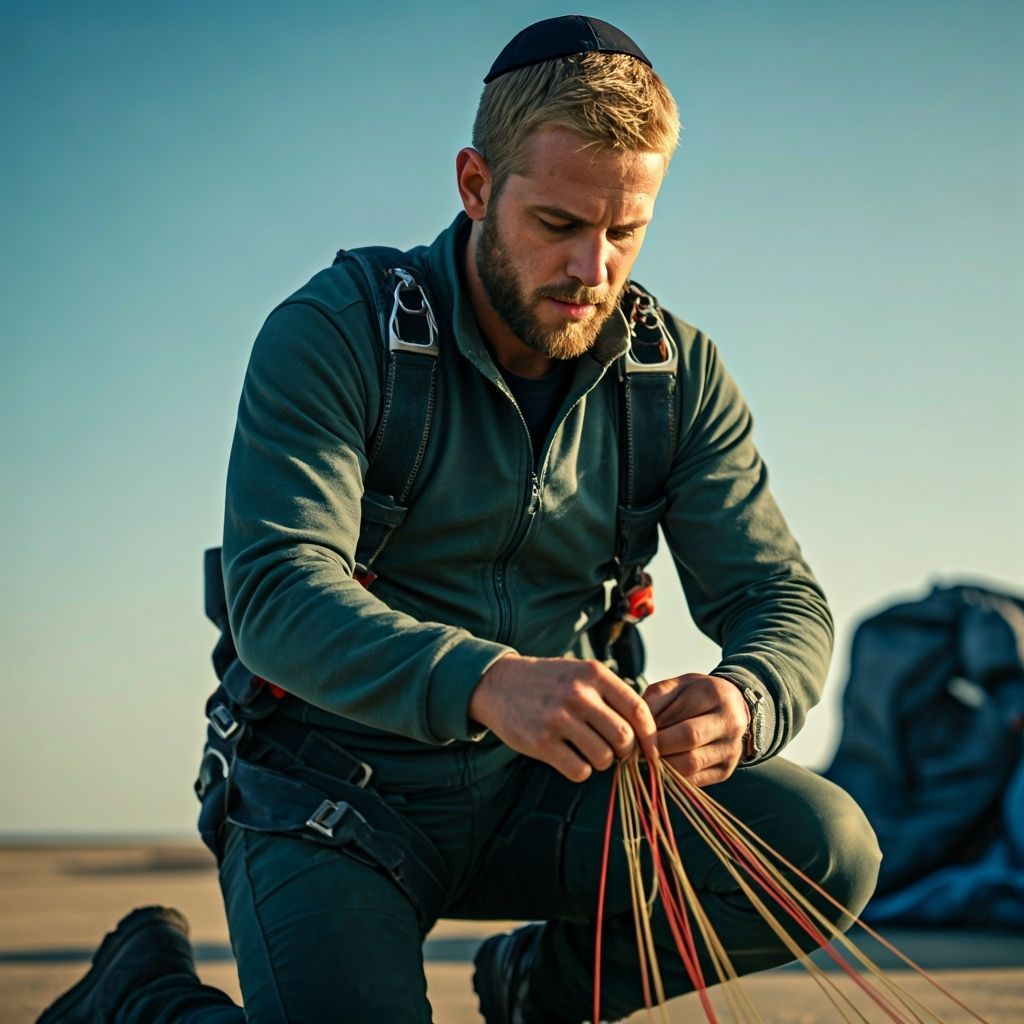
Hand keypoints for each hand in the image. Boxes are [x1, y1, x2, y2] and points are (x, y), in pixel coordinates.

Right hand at [469, 655, 657, 782]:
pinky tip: (570, 757)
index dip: (650, 735)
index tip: (651, 749)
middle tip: (616, 752)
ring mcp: (558, 718)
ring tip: (589, 751)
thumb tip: (647, 731)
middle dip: (626, 752)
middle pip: (624, 738)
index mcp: (593, 674)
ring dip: (602, 761)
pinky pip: (579, 770)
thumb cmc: (548, 682)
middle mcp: (578, 694)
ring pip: (604, 758)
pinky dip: (581, 770)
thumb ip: (611, 695)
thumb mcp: (580, 674)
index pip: (638, 709)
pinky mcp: (541, 742)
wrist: (498, 684)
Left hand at [643, 673, 749, 786]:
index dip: (651, 728)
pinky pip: (695, 781)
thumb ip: (654, 700)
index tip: (633, 733)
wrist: (732, 707)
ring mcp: (731, 749)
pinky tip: (661, 768)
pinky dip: (673, 777)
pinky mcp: (726, 770)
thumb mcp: (676, 685)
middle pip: (688, 739)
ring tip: (647, 758)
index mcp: (714, 695)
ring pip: (691, 764)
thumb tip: (635, 727)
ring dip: (662, 764)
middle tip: (637, 748)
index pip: (677, 716)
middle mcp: (729, 722)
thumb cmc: (695, 695)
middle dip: (657, 746)